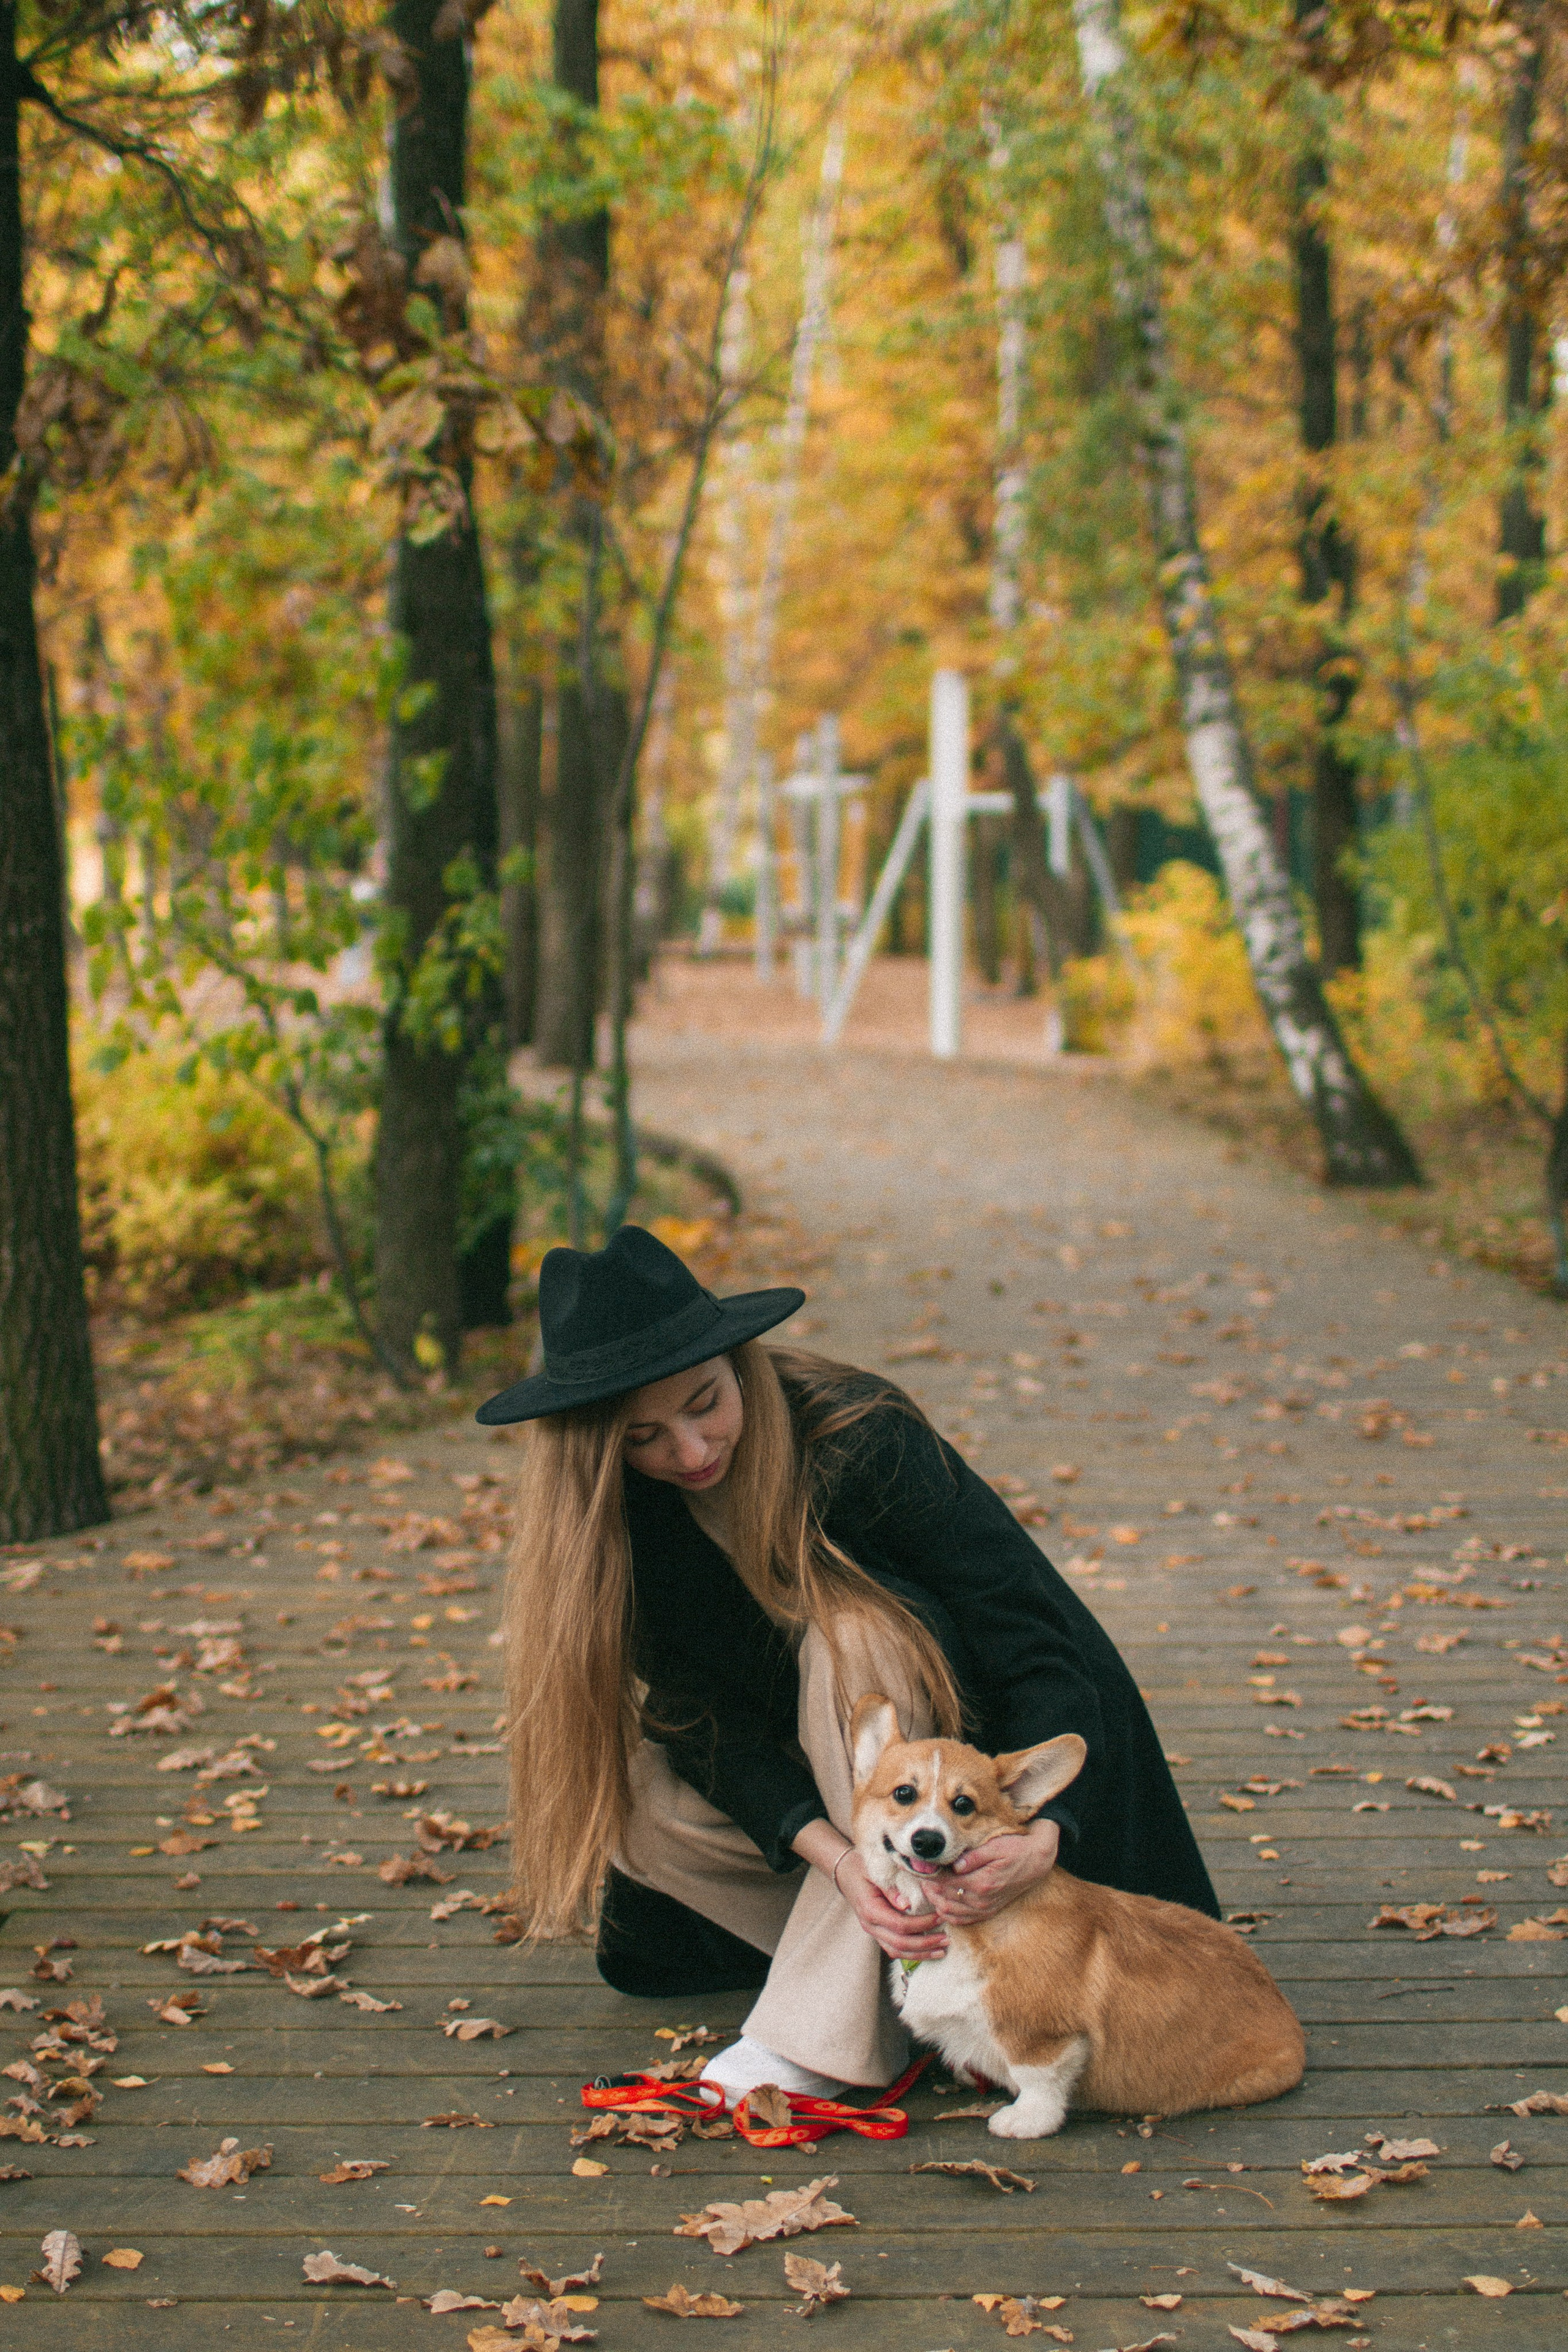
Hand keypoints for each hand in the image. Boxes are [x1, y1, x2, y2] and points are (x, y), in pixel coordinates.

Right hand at [836, 1851, 950, 1961]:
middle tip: (946, 1939)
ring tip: (941, 1950)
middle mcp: (870, 1925)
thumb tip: (908, 1905)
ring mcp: (873, 1932)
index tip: (940, 1917)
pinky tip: (927, 1950)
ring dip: (921, 1953)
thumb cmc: (862, 1868)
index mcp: (870, 1909)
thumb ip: (891, 1888)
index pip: (899, 1925)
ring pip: (897, 1952)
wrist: (846, 1873)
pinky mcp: (877, 1933)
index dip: (922, 1924)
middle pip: (900, 1944)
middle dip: (925, 1943)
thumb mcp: (876, 1871)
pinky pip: (894, 1949)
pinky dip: (912, 1952)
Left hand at [925, 1818, 1059, 1926]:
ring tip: (927, 1887)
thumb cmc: (1015, 1849)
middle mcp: (982, 1900)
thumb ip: (972, 1857)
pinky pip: (962, 1920)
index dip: (929, 1876)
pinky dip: (948, 1914)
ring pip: (950, 1912)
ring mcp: (985, 1908)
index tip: (917, 1867)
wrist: (1036, 1862)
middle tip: (918, 1876)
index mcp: (982, 1883)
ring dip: (935, 1901)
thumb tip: (953, 1865)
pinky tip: (941, 1903)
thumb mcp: (995, 1847)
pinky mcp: (988, 1911)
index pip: (946, 1882)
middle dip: (929, 1888)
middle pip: (945, 1898)